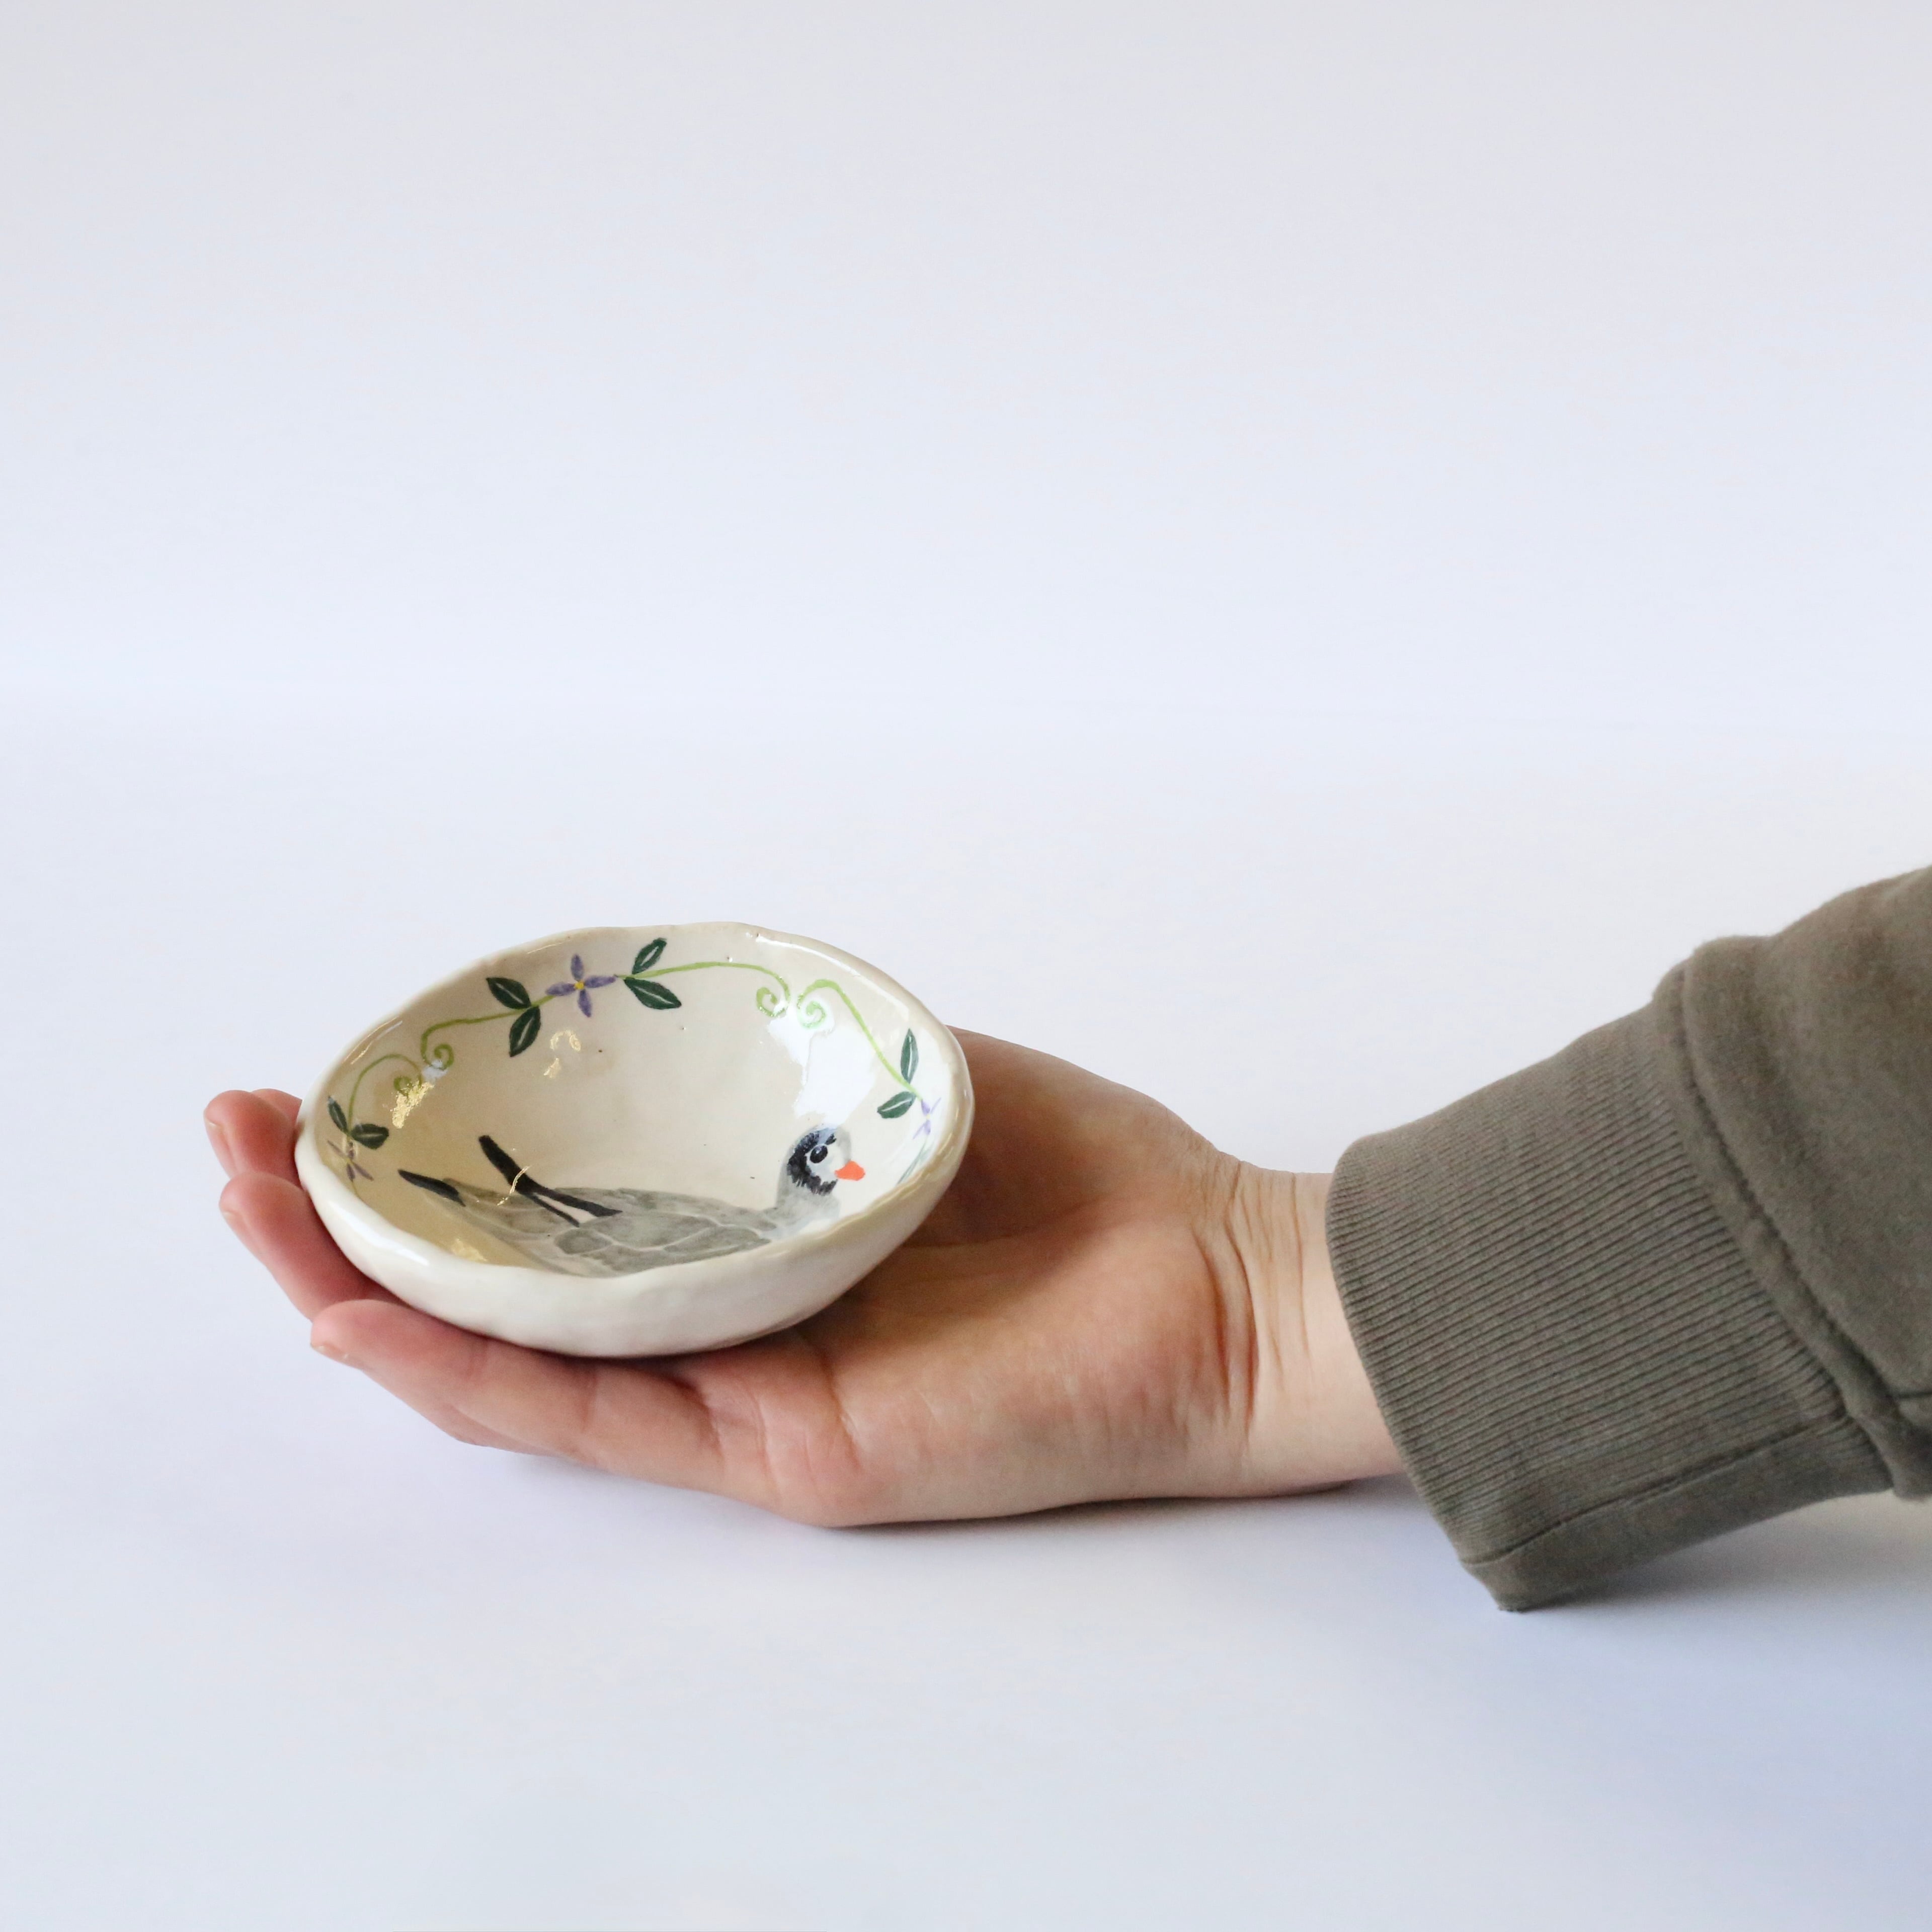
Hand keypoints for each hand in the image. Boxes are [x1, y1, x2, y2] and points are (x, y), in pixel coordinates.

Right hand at [206, 1031, 1399, 1521]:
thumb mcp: (913, 1086)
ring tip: (257, 1207)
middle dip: (357, 1220)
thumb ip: (803, 1065)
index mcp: (752, 1246)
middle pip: (506, 1290)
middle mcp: (726, 1331)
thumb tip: (689, 995)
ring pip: (516, 1362)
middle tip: (242, 1139)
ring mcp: (742, 1398)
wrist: (1226, 1292)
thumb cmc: (1091, 1189)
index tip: (345, 1079)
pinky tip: (367, 1315)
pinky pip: (597, 1419)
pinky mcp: (780, 1453)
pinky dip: (471, 1369)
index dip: (439, 1158)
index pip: (561, 1213)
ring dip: (368, 1291)